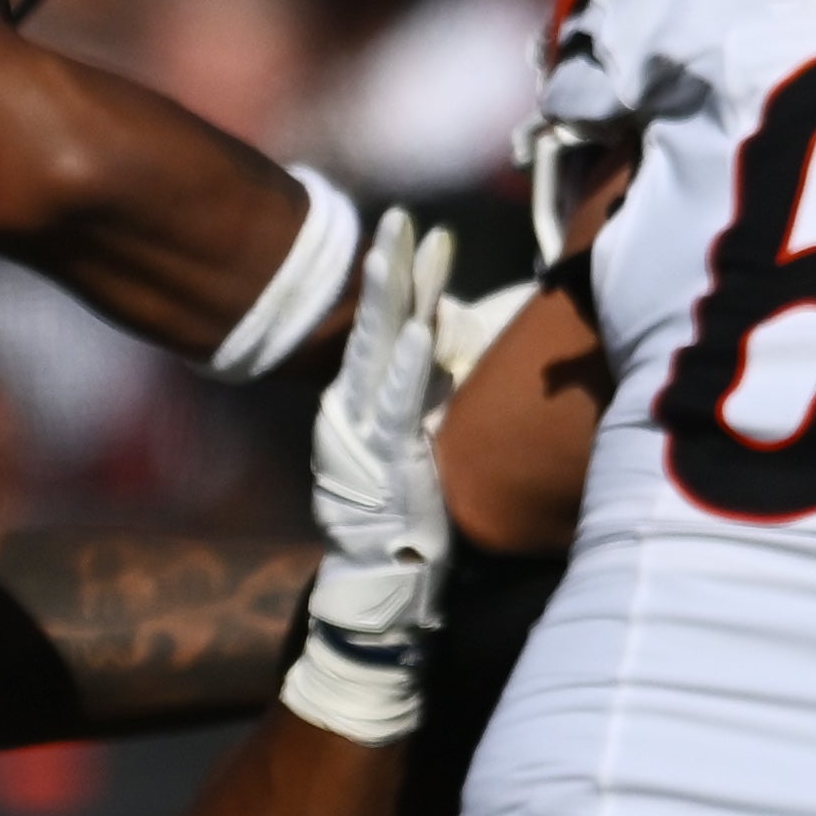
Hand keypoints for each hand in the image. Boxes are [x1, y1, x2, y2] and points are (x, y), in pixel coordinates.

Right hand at [280, 207, 462, 744]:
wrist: (382, 597)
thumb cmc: (414, 528)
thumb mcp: (426, 451)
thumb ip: (435, 402)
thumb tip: (461, 349)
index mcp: (367, 406)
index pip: (385, 327)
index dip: (403, 280)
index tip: (419, 232)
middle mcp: (354, 414)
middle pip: (372, 325)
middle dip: (387, 270)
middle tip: (399, 218)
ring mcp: (361, 439)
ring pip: (375, 353)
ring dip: (392, 300)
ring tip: (403, 252)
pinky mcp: (378, 467)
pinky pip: (393, 408)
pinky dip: (404, 369)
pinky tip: (416, 332)